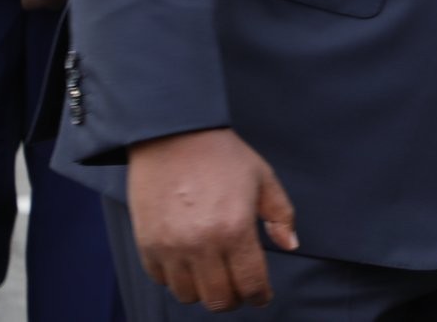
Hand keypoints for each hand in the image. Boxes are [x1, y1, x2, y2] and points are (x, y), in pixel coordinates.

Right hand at [127, 128, 297, 311]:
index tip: (262, 295)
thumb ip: (281, 215)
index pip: (250, 284)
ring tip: (213, 273)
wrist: (173, 136)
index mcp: (235, 230)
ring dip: (204, 290)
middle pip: (219, 300)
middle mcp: (201, 245)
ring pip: (188, 296)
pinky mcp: (146, 244)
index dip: (260, 296)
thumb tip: (290, 245)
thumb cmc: (223, 156)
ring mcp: (170, 247)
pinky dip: (177, 278)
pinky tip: (189, 262)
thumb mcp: (264, 179)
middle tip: (239, 287)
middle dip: (234, 299)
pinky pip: (162, 281)